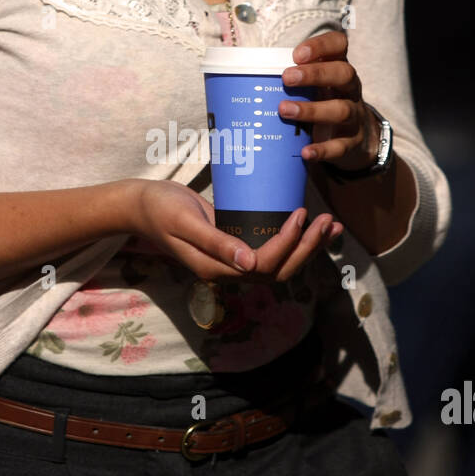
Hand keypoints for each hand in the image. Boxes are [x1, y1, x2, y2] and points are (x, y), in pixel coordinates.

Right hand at [131, 180, 342, 283]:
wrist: (142, 205)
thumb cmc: (160, 209)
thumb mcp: (186, 223)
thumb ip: (216, 244)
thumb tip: (250, 265)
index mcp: (217, 269)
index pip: (264, 266)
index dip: (287, 244)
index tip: (301, 215)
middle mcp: (229, 270)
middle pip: (280, 271)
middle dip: (308, 249)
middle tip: (331, 222)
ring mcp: (234, 260)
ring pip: (280, 264)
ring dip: (308, 248)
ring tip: (332, 226)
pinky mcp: (236, 245)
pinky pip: (271, 250)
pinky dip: (294, 240)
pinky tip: (309, 225)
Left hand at [278, 30, 377, 172]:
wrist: (357, 136)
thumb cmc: (324, 102)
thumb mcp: (315, 85)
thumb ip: (293, 78)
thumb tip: (243, 76)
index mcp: (338, 68)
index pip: (339, 45)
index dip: (322, 46)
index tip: (297, 54)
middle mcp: (350, 89)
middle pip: (344, 74)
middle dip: (315, 74)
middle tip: (287, 78)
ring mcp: (354, 115)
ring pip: (341, 110)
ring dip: (312, 110)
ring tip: (284, 110)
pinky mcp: (352, 142)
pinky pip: (340, 146)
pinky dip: (323, 149)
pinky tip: (306, 152)